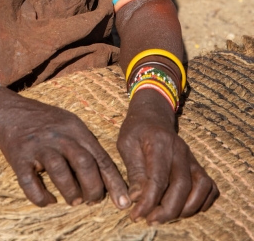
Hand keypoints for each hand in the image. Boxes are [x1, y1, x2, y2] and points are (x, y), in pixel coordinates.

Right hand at [0, 84, 130, 209]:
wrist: (7, 111)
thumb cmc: (44, 123)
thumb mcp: (68, 124)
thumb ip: (86, 147)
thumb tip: (107, 180)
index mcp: (74, 128)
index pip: (100, 157)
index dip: (114, 182)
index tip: (123, 202)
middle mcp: (58, 135)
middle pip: (84, 164)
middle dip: (93, 189)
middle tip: (91, 201)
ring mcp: (37, 146)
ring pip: (61, 174)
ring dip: (71, 192)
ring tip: (74, 200)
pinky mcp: (18, 157)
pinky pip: (31, 184)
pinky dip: (42, 197)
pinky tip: (48, 200)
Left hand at [117, 90, 218, 223]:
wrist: (152, 114)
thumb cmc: (136, 130)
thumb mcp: (126, 144)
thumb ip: (133, 171)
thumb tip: (135, 199)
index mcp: (159, 143)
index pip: (157, 178)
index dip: (148, 201)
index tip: (136, 215)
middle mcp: (179, 150)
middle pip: (182, 186)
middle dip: (167, 210)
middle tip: (151, 220)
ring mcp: (191, 157)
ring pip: (200, 187)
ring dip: (186, 208)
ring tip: (166, 216)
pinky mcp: (197, 164)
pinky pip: (209, 186)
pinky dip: (202, 202)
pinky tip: (185, 208)